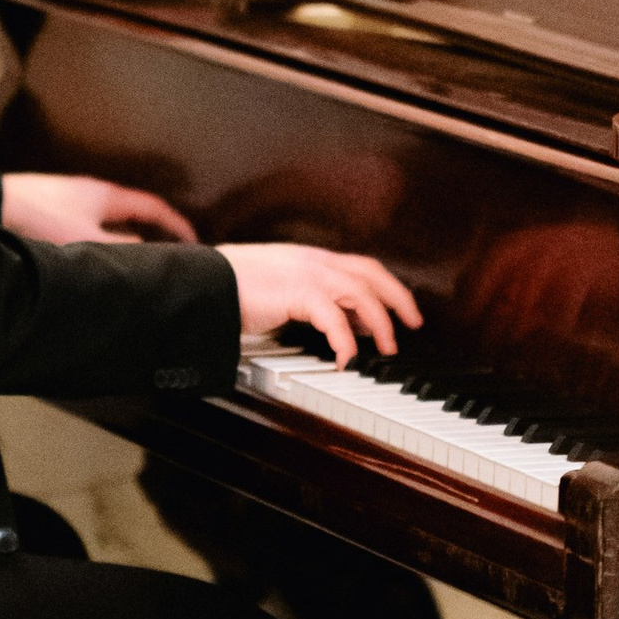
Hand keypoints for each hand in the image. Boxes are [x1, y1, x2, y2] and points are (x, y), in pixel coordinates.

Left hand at [0, 170, 198, 246]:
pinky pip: (93, 226)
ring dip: (127, 239)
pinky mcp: (55, 210)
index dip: (177, 225)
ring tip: (136, 261)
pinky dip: (105, 241)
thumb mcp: (85, 240)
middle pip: (135, 213)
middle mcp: (94, 194)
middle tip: (170, 253)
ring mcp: (74, 200)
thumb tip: (145, 252)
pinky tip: (97, 259)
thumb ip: (120, 249)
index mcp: (107, 195)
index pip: (154, 207)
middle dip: (155, 232)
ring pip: (112, 222)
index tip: (195, 241)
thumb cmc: (40, 219)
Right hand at [220, 243, 422, 367]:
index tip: (399, 308)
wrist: (206, 284)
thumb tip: (343, 323)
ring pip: (361, 294)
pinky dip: (347, 342)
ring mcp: (308, 273)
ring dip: (380, 323)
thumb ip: (311, 301)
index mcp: (311, 258)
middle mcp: (314, 261)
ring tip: (387, 348)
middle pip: (371, 273)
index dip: (386, 286)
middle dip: (398, 298)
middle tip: (413, 323)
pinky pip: (335, 319)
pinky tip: (348, 359)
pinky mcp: (299, 292)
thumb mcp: (280, 292)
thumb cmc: (232, 289)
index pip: (361, 266)